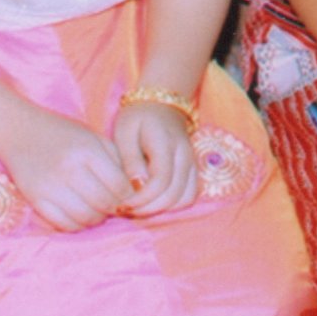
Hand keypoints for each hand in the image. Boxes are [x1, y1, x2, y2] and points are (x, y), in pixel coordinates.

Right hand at [0, 105, 134, 231]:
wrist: (18, 129)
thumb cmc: (61, 132)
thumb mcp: (92, 137)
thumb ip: (115, 159)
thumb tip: (134, 188)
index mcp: (87, 151)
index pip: (119, 186)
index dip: (128, 196)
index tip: (128, 196)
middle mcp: (68, 169)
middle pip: (103, 204)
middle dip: (114, 208)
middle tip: (114, 205)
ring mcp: (50, 186)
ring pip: (85, 218)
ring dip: (96, 218)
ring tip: (97, 209)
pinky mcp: (35, 199)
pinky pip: (63, 224)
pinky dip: (77, 224)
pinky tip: (79, 214)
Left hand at [110, 97, 201, 217]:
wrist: (161, 105)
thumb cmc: (138, 118)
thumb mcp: (125, 132)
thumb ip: (130, 159)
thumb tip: (137, 187)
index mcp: (166, 143)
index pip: (161, 181)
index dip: (142, 199)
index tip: (123, 204)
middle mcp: (185, 155)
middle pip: (174, 195)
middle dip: (149, 209)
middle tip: (126, 210)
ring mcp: (192, 163)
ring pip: (185, 199)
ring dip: (161, 210)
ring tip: (138, 207)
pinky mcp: (193, 170)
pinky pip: (188, 196)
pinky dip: (172, 205)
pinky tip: (152, 202)